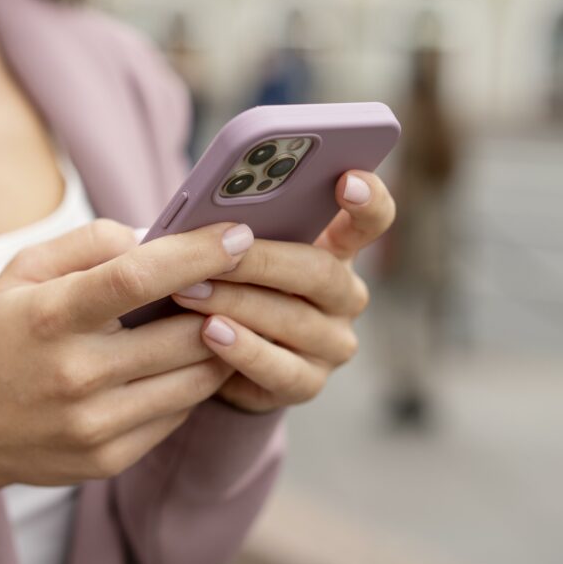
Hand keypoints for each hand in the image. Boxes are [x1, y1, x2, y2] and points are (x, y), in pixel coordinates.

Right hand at [0, 219, 255, 546]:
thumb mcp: (23, 272)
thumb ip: (88, 243)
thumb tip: (155, 236)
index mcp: (50, 318)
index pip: (137, 279)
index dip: (196, 254)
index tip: (239, 235)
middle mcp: (75, 376)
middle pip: (184, 333)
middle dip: (222, 303)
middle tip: (235, 282)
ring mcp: (94, 425)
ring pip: (196, 378)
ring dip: (218, 345)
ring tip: (214, 320)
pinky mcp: (110, 459)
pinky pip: (179, 413)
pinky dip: (190, 383)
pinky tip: (177, 363)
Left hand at [172, 171, 394, 412]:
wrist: (220, 359)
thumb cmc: (230, 285)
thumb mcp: (238, 252)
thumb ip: (239, 227)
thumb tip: (208, 210)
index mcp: (337, 249)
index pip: (372, 220)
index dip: (368, 199)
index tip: (347, 180)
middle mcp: (345, 296)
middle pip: (321, 271)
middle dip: (263, 260)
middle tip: (217, 250)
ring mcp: (333, 343)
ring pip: (295, 320)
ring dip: (237, 303)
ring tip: (191, 291)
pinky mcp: (309, 383)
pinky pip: (280, 369)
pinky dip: (242, 350)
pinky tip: (210, 333)